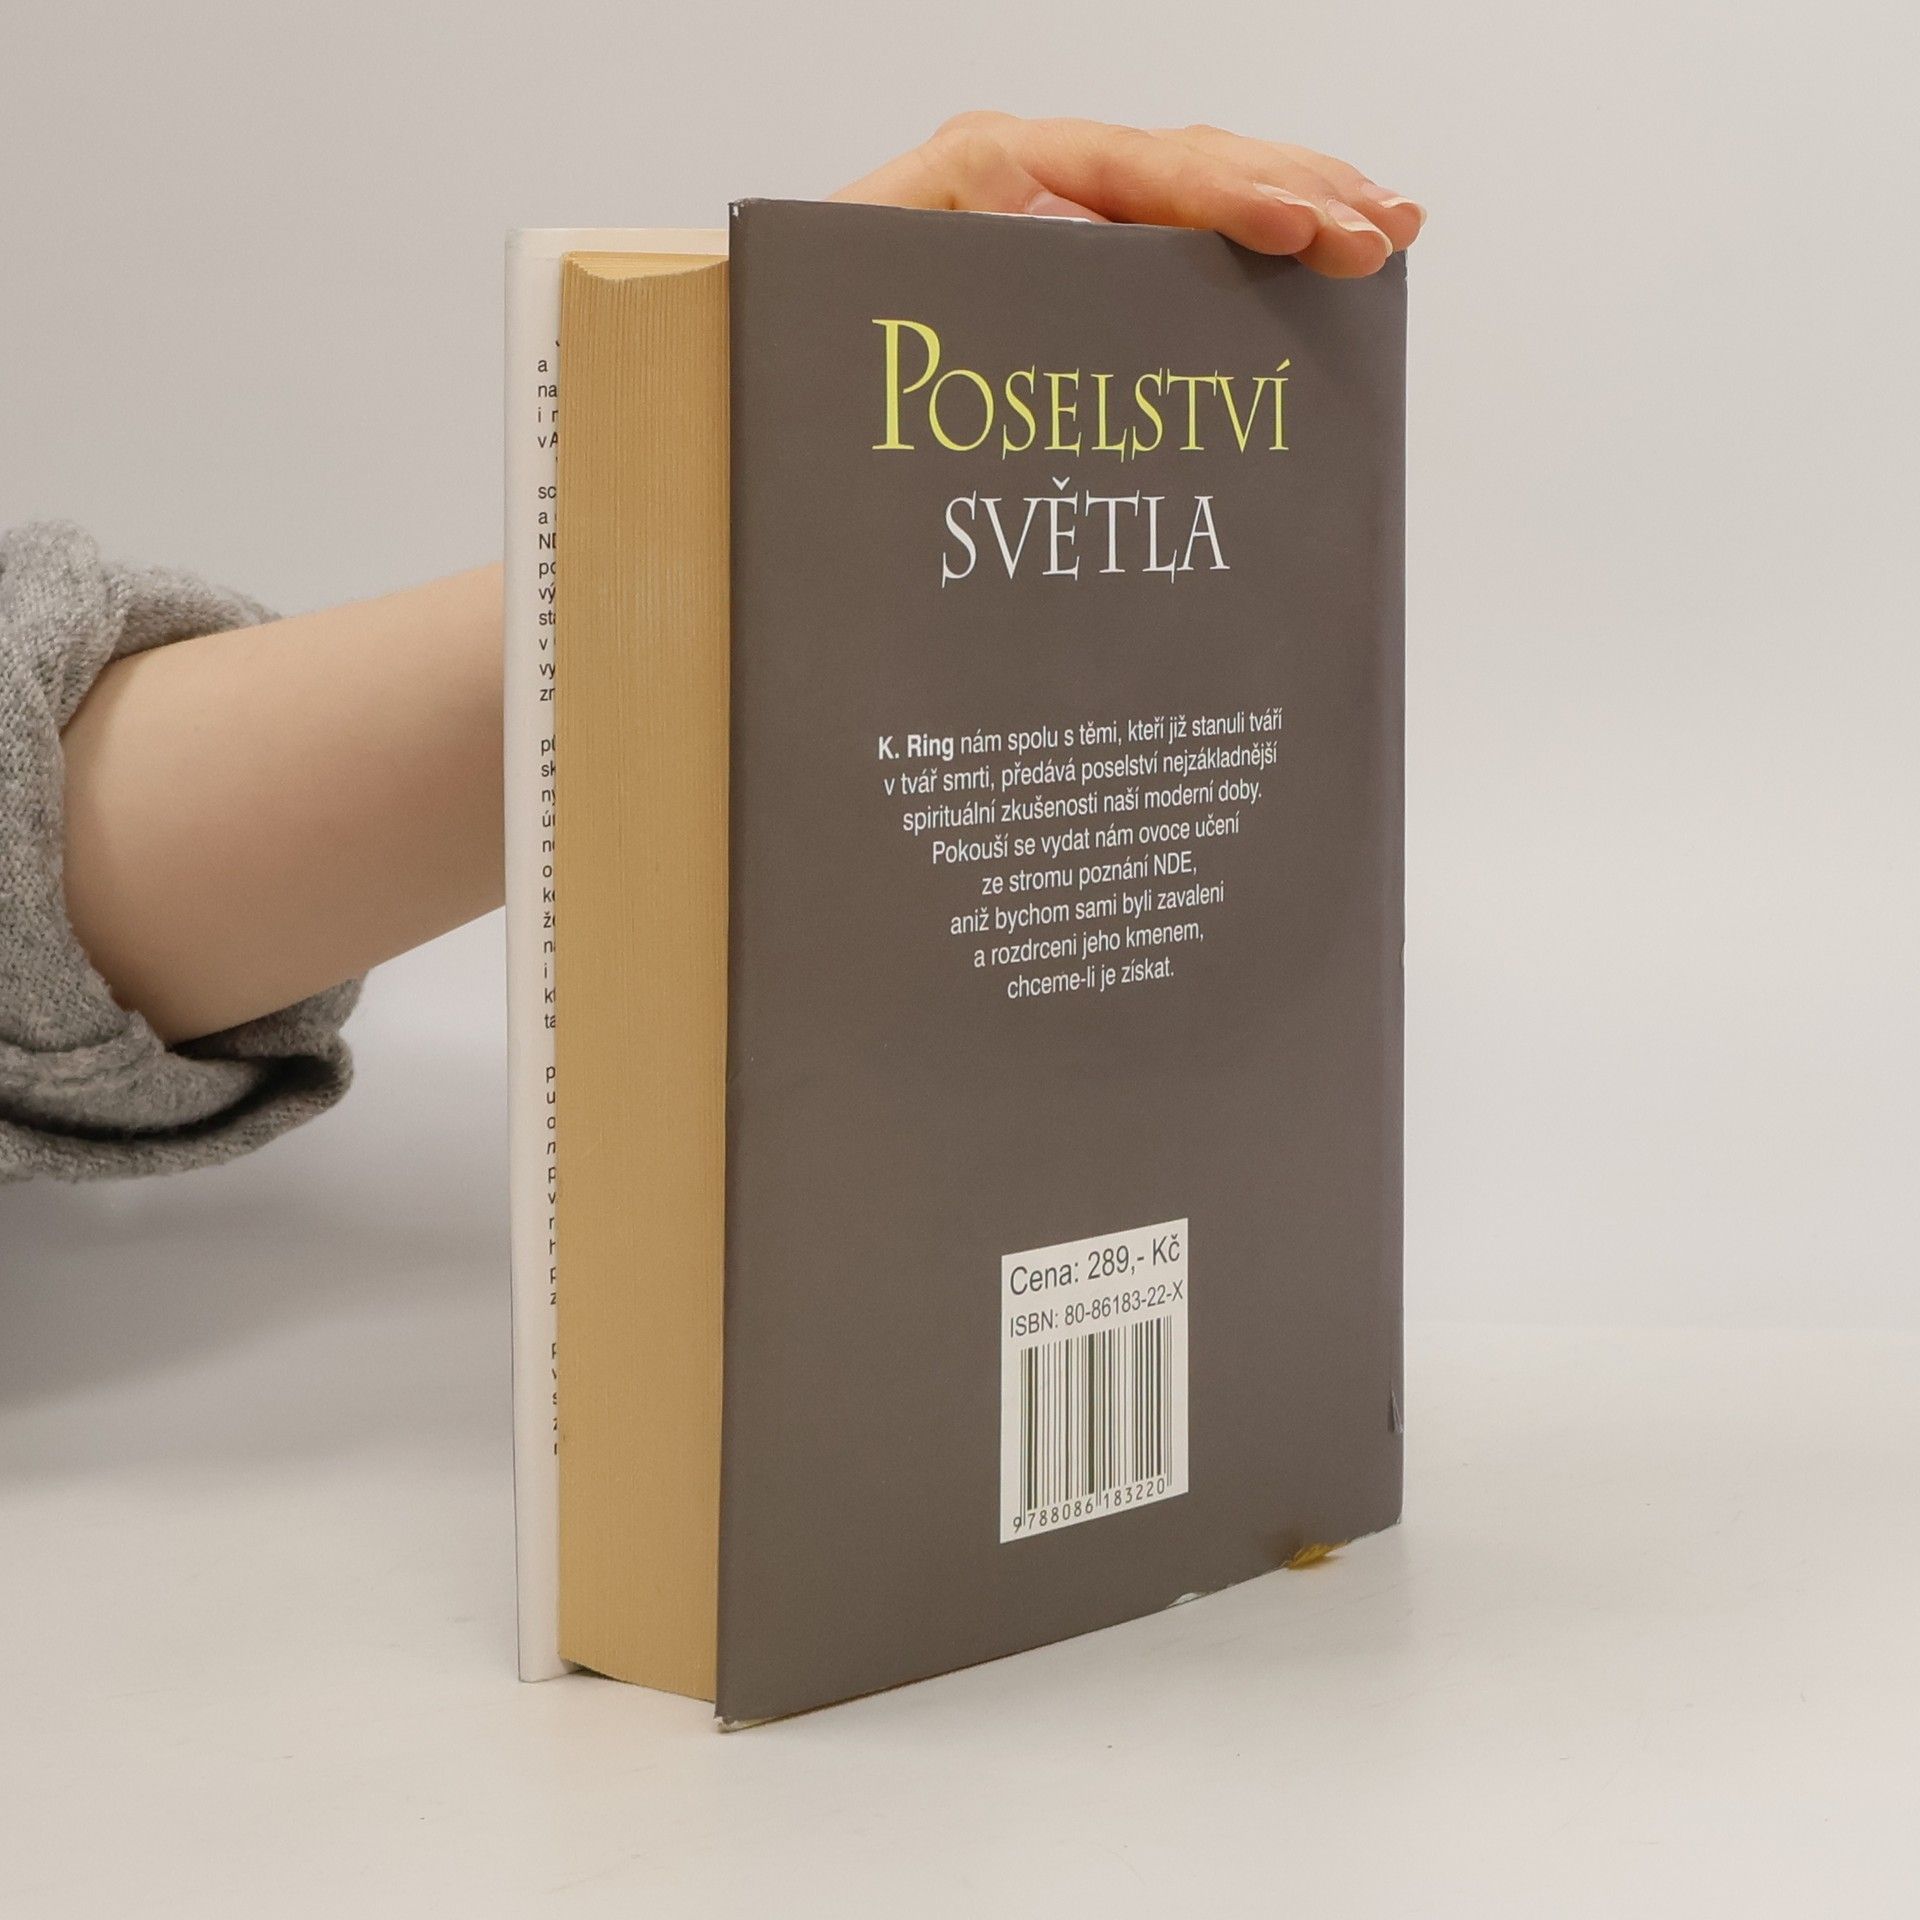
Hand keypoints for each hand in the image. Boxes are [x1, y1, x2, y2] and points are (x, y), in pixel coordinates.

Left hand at [832, 113, 1424, 277]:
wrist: (763, 343)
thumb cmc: (808, 336)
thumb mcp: (868, 300)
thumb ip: (959, 290)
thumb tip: (1046, 295)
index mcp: (986, 172)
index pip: (1141, 169)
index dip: (1232, 199)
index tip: (1307, 231)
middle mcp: (1026, 171)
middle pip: (1190, 159)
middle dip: (1301, 190)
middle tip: (1386, 234)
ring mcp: (1052, 203)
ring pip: (1198, 181)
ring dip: (1302, 198)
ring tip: (1388, 226)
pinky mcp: (1066, 243)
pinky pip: (1174, 221)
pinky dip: (1252, 226)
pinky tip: (1313, 242)